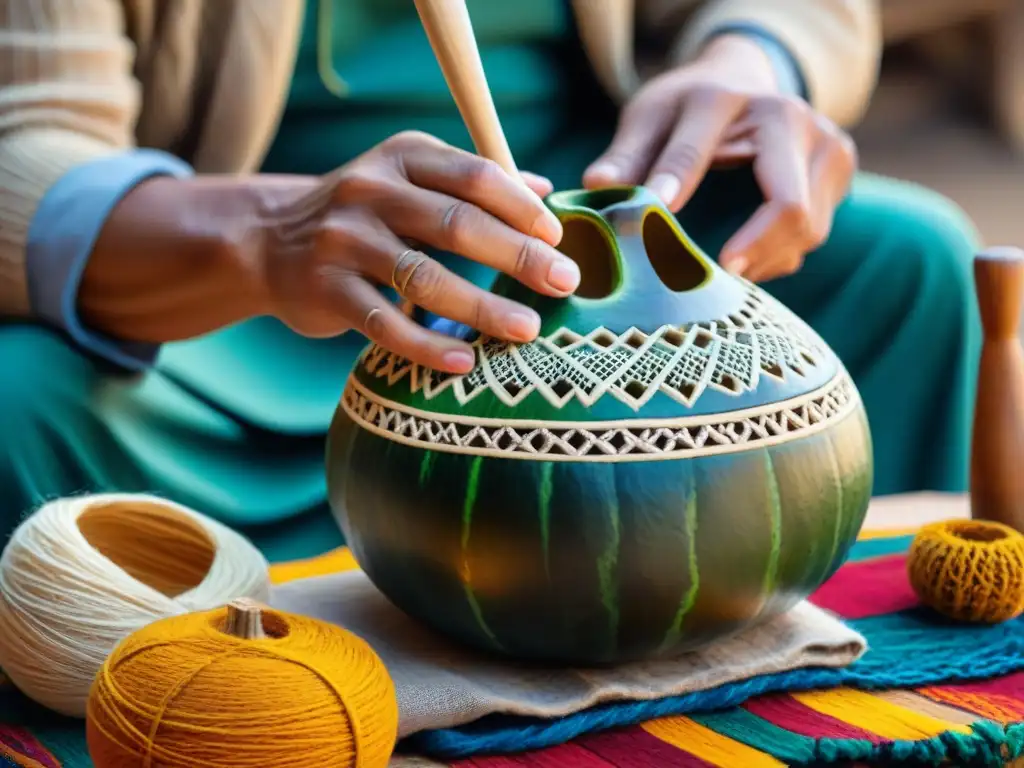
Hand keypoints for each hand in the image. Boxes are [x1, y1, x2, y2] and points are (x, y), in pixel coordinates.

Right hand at [253, 131, 578, 373]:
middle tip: (564, 283)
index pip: (474, 175)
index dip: (521, 207)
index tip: (559, 240)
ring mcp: (344, 241)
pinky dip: (426, 345)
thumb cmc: (365, 216)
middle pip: (456, 224)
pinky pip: (384, 323)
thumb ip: (472, 184)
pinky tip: (464, 362)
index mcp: (403, 158)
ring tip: (527, 329)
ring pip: (423, 277)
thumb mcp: (410, 179)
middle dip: (517, 255)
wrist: (268, 241)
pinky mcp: (325, 289)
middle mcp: (371, 191)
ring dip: (482, 306)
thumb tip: (546, 190)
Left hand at [584, 35, 856, 282]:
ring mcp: (827, 145)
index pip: (696, 154)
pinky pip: (811, 235)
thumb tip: (597, 187)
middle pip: (788, 208)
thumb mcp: (649, 118)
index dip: (675, 192)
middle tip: (715, 281)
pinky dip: (777, 256)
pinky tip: (744, 256)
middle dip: (751, 253)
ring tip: (724, 271)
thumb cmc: (686, 110)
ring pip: (807, 230)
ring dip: (764, 260)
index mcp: (727, 99)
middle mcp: (791, 117)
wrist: (743, 85)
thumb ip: (626, 155)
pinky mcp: (840, 174)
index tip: (651, 232)